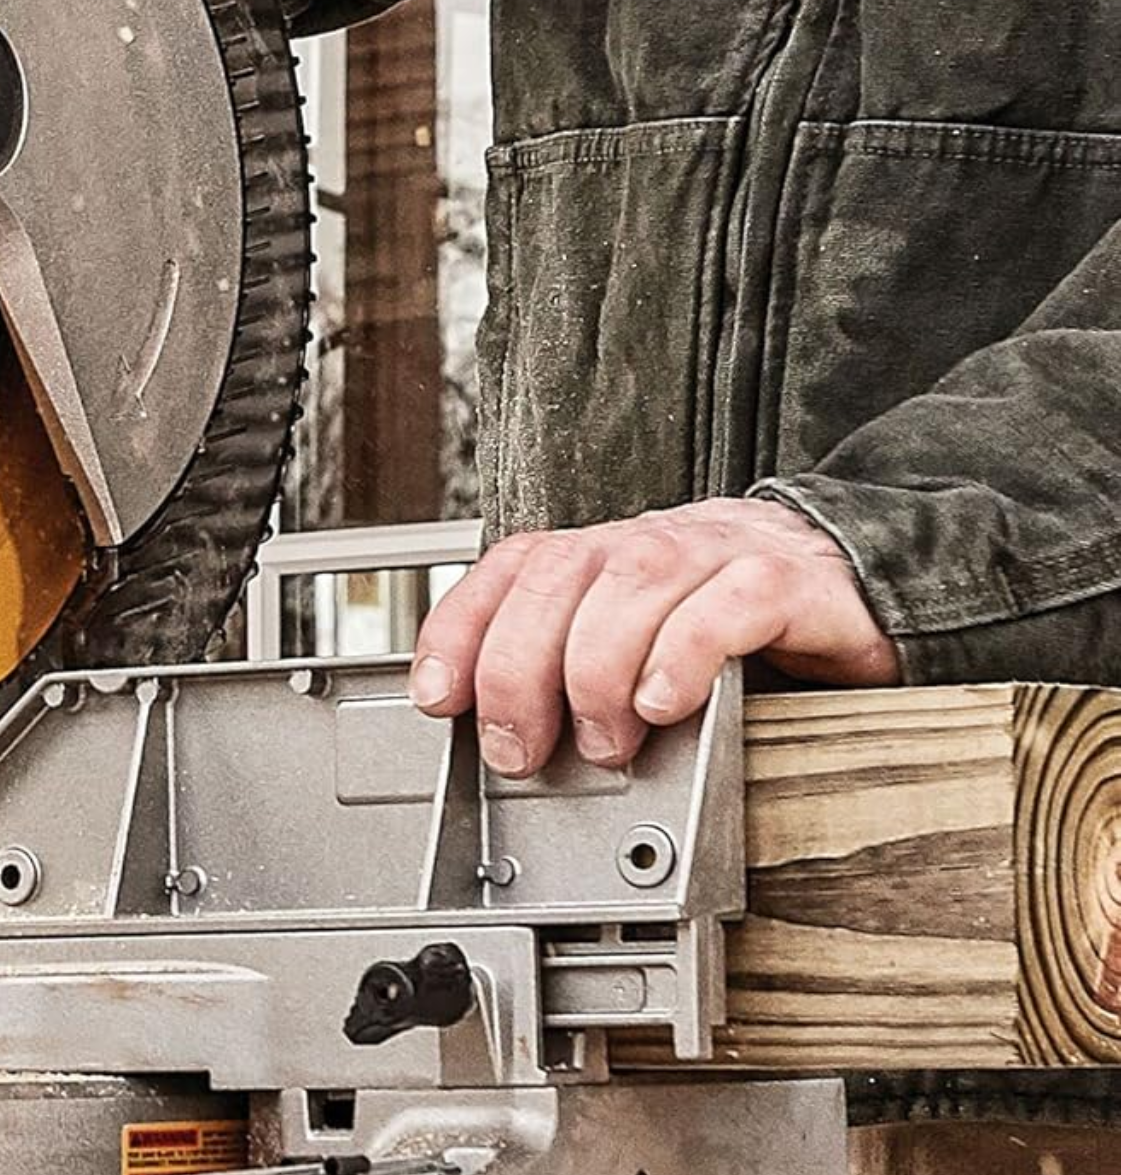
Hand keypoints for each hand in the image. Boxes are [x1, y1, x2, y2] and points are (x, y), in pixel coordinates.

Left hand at [410, 498, 900, 774]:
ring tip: (601, 740)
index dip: (460, 629)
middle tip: (520, 748)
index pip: (510, 569)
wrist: (853, 586)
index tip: (437, 697)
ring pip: (634, 585)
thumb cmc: (732, 626)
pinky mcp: (788, 584)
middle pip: (558, 579)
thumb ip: (572, 678)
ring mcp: (719, 554)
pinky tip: (665, 704)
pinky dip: (682, 655)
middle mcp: (650, 543)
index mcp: (604, 556)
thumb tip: (500, 742)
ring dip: (597, 671)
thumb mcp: (637, 649)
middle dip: (520, 669)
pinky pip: (727, 605)